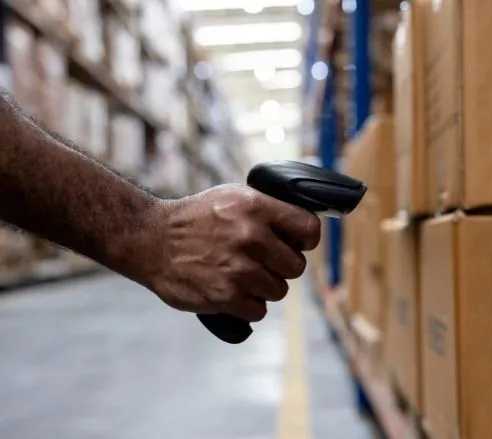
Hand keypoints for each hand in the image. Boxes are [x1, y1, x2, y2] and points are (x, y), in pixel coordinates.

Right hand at [141, 184, 320, 321]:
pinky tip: (234, 292)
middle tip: (262, 262)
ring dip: (264, 287)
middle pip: (296, 266)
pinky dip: (248, 306)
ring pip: (279, 290)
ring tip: (242, 275)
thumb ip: (269, 209)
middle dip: (281, 266)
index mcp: (256, 207)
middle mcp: (250, 236)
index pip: (309, 229)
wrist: (152, 239)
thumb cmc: (197, 218)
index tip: (297, 244)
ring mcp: (238, 268)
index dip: (306, 240)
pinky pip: (259, 310)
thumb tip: (303, 229)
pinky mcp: (225, 296)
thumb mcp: (234, 197)